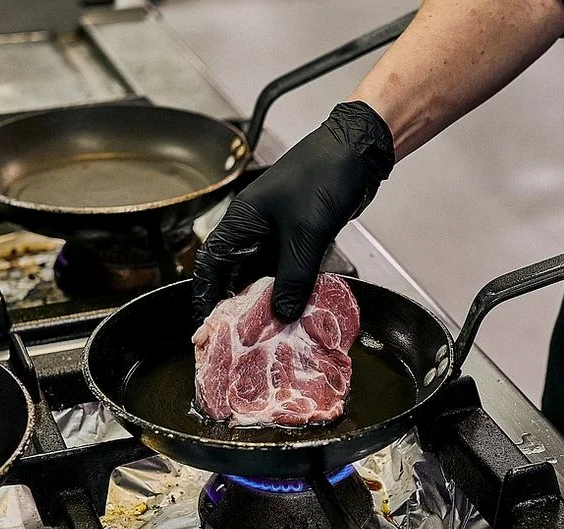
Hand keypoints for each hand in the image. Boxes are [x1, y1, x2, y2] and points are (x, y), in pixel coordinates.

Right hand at [193, 101, 394, 321]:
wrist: (357, 151)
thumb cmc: (323, 177)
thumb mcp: (305, 234)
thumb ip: (293, 278)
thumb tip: (281, 315)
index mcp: (240, 223)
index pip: (210, 268)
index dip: (205, 300)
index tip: (206, 329)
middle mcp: (253, 231)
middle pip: (236, 278)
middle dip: (238, 309)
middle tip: (242, 341)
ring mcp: (277, 235)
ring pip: (263, 277)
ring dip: (267, 302)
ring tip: (269, 334)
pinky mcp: (299, 239)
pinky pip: (287, 272)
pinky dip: (289, 291)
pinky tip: (296, 311)